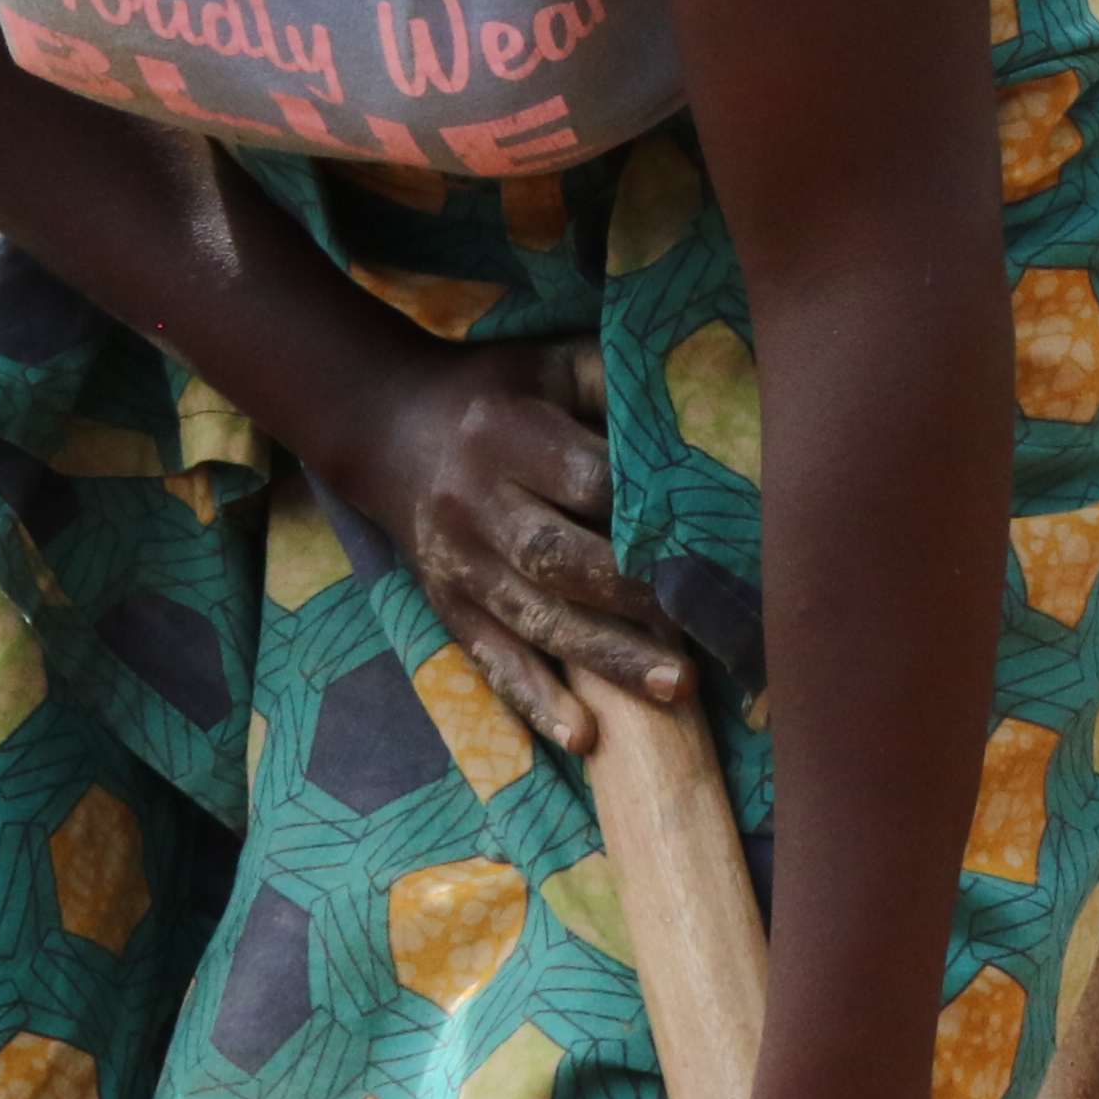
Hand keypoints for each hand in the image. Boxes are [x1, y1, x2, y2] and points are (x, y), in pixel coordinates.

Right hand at [307, 338, 687, 745]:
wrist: (388, 428)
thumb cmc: (501, 391)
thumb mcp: (556, 363)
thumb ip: (620, 382)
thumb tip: (706, 417)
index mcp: (505, 432)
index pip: (586, 480)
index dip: (646, 511)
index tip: (710, 538)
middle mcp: (473, 502)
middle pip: (557, 558)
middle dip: (634, 595)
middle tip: (706, 623)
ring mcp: (456, 562)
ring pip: (534, 619)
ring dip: (606, 658)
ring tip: (676, 687)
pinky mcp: (447, 606)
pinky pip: (491, 660)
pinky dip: (536, 700)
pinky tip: (583, 736)